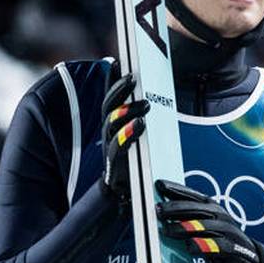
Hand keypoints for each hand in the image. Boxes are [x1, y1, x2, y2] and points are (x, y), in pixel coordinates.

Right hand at [101, 74, 149, 202]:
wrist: (132, 198)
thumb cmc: (139, 165)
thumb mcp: (144, 140)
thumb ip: (144, 122)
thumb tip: (154, 96)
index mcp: (114, 128)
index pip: (111, 101)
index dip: (113, 84)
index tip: (120, 64)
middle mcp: (108, 136)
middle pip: (108, 109)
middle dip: (119, 92)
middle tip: (133, 78)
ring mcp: (110, 151)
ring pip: (111, 126)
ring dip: (126, 111)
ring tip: (144, 103)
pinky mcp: (114, 166)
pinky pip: (118, 147)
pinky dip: (128, 134)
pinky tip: (140, 124)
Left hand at [155, 180, 263, 262]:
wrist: (248, 257)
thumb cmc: (219, 238)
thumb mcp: (204, 224)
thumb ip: (186, 217)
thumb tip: (160, 210)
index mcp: (212, 206)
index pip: (192, 195)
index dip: (176, 189)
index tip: (159, 185)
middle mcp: (220, 215)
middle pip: (196, 209)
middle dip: (176, 208)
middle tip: (158, 210)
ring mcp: (227, 230)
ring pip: (205, 226)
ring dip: (185, 227)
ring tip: (168, 230)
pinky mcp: (233, 247)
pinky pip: (218, 245)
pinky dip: (204, 245)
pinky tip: (190, 247)